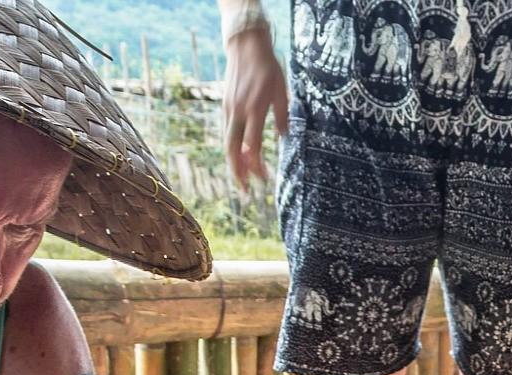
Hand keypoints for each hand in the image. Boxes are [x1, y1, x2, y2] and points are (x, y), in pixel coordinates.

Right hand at [224, 26, 289, 189]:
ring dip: (234, 163)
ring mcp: (230, 109)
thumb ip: (283, 115)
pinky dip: (232, 148)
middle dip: (238, 172)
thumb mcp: (281, 90)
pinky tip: (239, 157)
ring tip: (242, 180)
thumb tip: (285, 138)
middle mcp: (239, 111)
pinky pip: (228, 132)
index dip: (257, 165)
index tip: (263, 179)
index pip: (254, 145)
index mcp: (255, 109)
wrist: (246, 46)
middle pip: (233, 149)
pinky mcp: (226, 105)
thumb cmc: (268, 67)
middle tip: (246, 191)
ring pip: (228, 142)